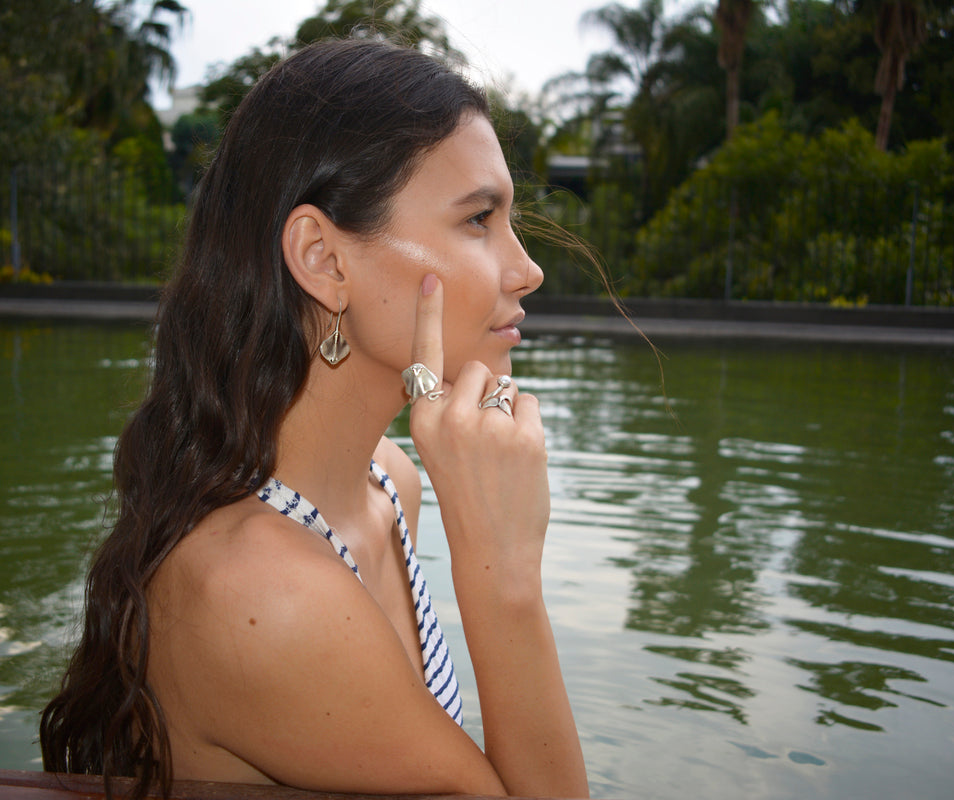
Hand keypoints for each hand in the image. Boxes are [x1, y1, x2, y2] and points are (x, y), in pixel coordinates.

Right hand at [406, 274, 549, 578]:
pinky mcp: (524, 436)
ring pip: (507, 387)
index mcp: (422, 421)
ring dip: (509, 413)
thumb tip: (489, 370)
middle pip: (478, 371)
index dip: (429, 315)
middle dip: (487, 395)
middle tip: (483, 444)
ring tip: (499, 458)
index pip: (425, 358)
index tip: (432, 278)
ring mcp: (489, 426)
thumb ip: (453, 409)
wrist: (492, 548)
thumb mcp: (443, 450)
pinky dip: (530, 426)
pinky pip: (531, 404)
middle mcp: (451, 418)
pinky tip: (519, 460)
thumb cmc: (467, 496)